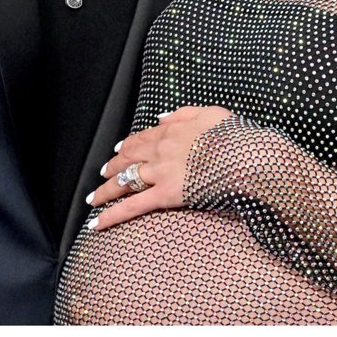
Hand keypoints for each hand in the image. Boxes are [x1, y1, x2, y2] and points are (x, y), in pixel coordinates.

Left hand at [87, 106, 231, 229]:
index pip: (141, 138)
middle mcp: (159, 150)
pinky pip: (132, 206)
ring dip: (105, 190)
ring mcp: (159, 172)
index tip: (119, 150)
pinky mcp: (164, 195)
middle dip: (112, 166)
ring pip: (124, 181)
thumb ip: (182, 113)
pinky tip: (97, 223)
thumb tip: (161, 117)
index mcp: (170, 130)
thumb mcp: (209, 113)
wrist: (241, 156)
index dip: (127, 145)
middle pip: (127, 158)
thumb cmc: (231, 136)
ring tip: (94, 198)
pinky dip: (112, 215)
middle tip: (103, 173)